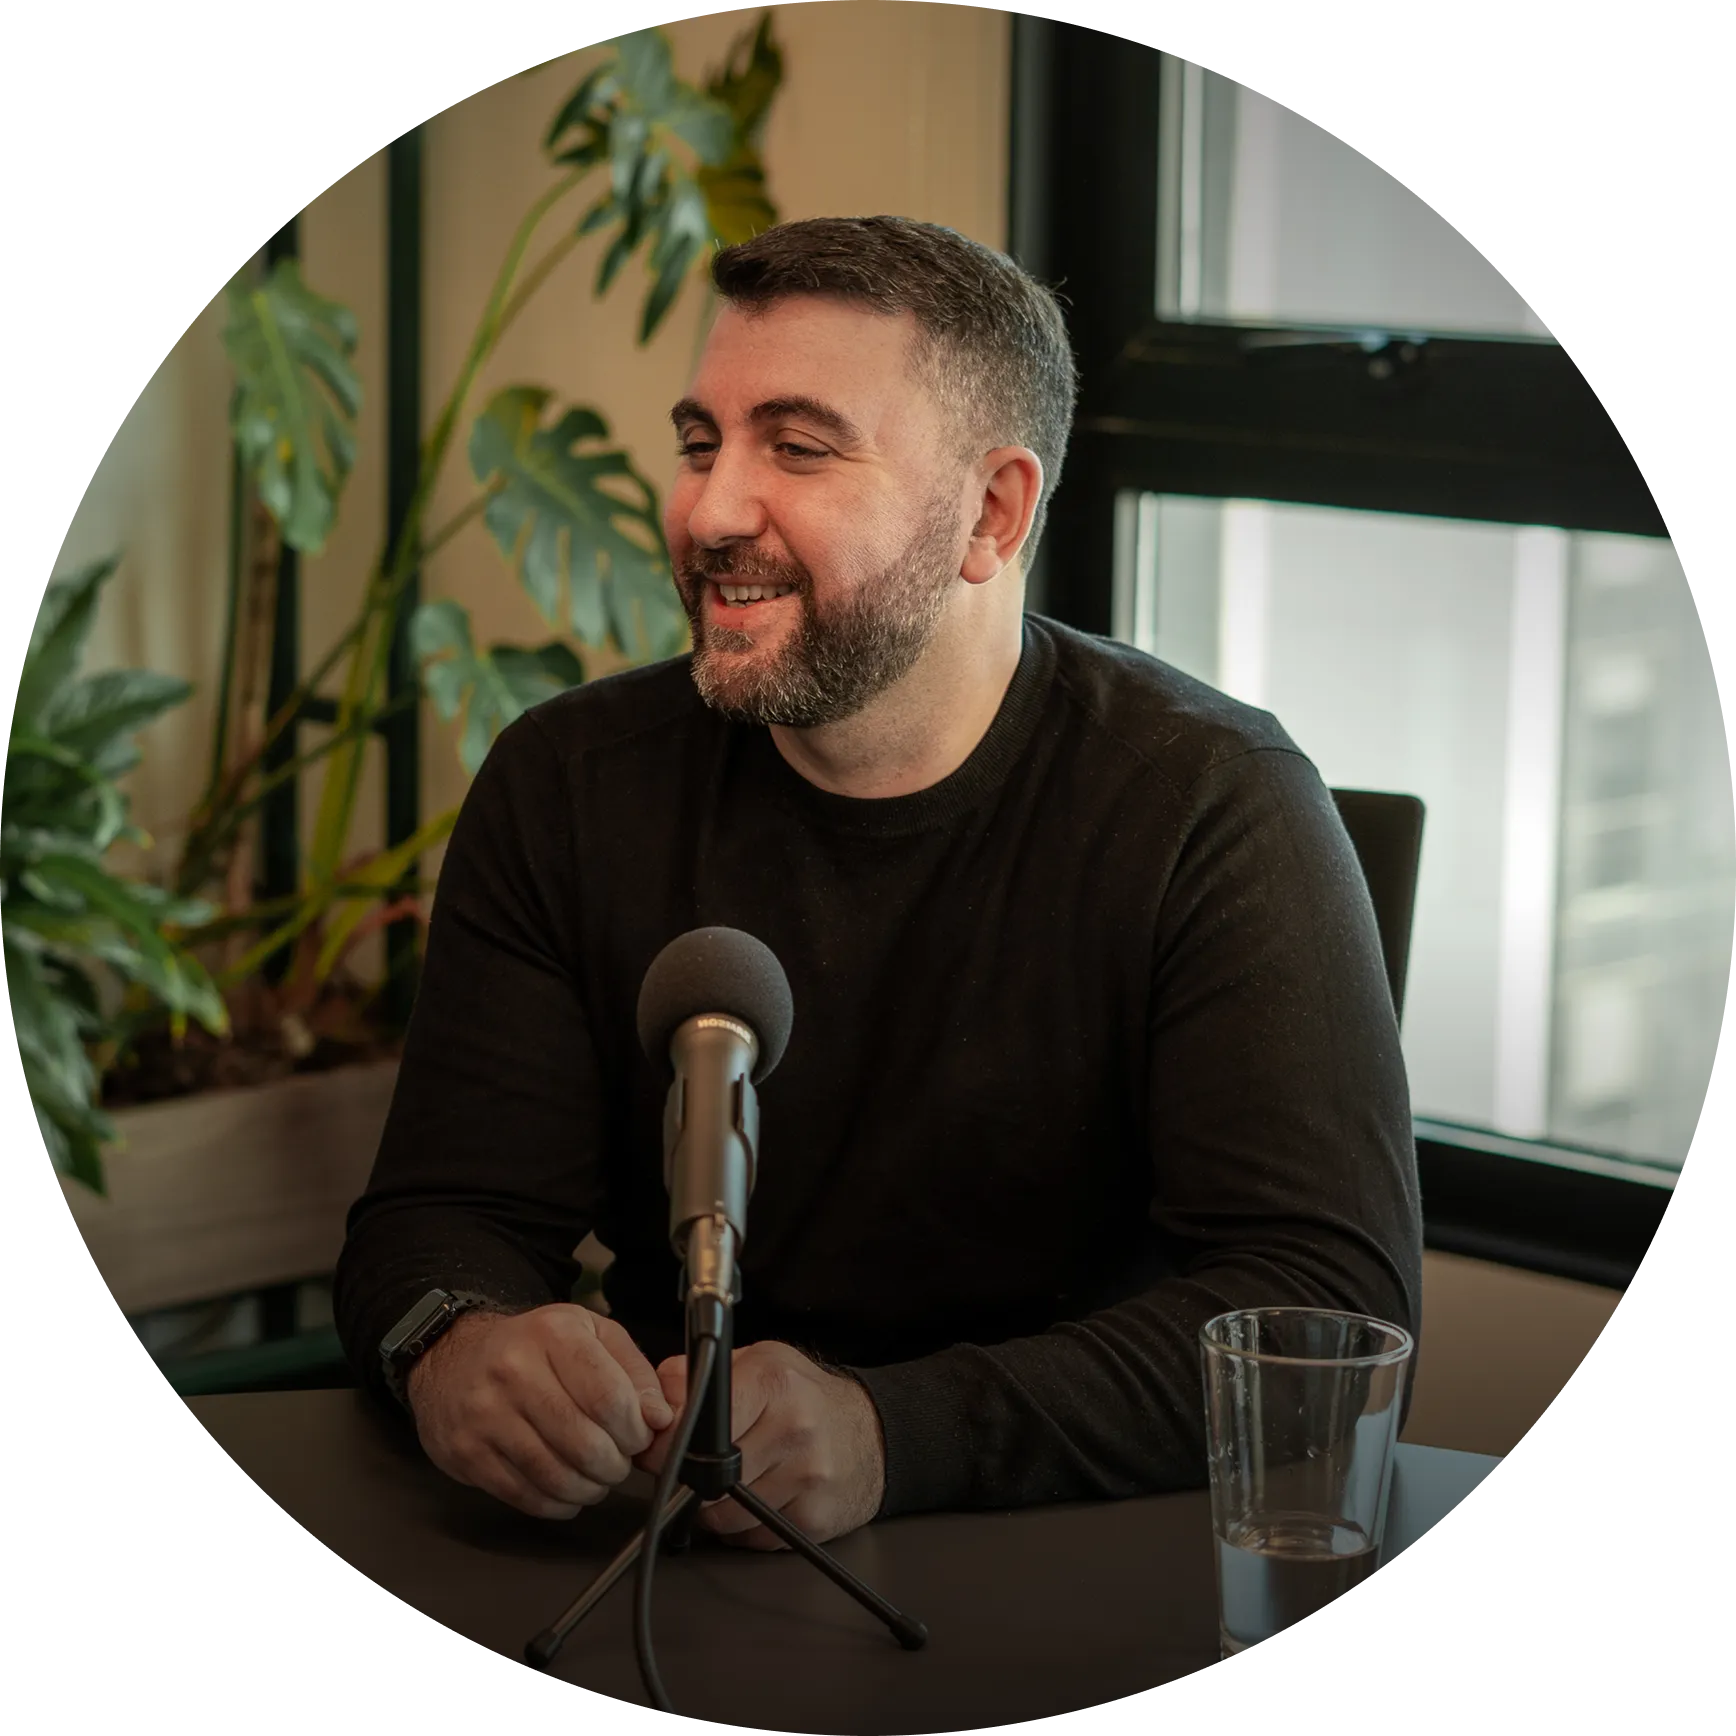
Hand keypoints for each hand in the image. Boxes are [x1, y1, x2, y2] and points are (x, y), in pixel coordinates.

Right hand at [407, 1303, 673, 1520]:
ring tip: (596, 1478)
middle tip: (619, 1461)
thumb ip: (634, 1371)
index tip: (639, 1436)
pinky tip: (566, 1490)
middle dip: (615, 1465)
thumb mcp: (591, 1334)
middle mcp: (513, 1370)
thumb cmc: (534, 1347)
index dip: (635, 1430)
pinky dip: (557, 1503)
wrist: (454, 1358)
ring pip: (555, 1476)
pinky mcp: (466, 1453)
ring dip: (589, 1488)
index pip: (610, 1398)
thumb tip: (659, 1417)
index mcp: (552, 1334)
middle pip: (585, 1443)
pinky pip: (525, 1496)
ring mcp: (485, 1415)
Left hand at [635, 1341, 885, 1550]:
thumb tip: (657, 1403)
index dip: (672, 1444)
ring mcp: (808, 1476)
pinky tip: (763, 1499)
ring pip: (725, 1516)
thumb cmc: (808, 1398)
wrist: (874, 1435)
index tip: (659, 1451)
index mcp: (774, 1382)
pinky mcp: (815, 1519)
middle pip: (708, 1477)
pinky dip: (746, 1528)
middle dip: (693, 1478)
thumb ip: (702, 1375)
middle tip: (699, 1467)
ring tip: (736, 1481)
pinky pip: (753, 1538)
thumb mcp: (759, 1363)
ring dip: (717, 1508)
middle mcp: (795, 1427)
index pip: (701, 1424)